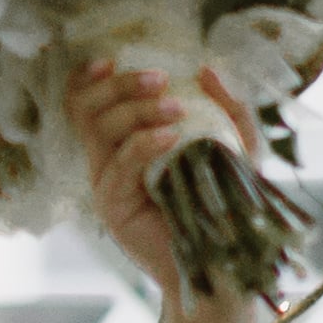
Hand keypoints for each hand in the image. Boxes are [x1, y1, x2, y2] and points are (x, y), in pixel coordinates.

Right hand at [73, 56, 242, 296]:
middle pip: (88, 110)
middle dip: (121, 87)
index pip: (87, 105)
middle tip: (161, 79)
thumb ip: (227, 109)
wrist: (223, 264)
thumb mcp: (235, 149)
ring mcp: (106, 186)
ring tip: (177, 108)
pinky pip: (120, 166)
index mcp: (124, 145)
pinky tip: (173, 136)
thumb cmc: (225, 205)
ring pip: (100, 131)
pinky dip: (144, 144)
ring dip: (136, 110)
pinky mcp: (113, 209)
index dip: (87, 79)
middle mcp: (107, 163)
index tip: (110, 59)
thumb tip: (207, 69)